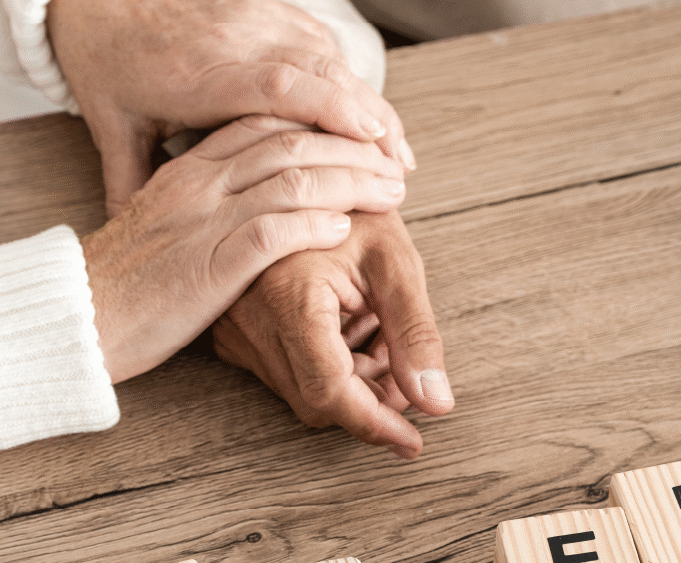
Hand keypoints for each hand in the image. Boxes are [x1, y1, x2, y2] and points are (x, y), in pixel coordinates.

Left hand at [47, 0, 412, 216]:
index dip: (330, 111)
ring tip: (398, 154)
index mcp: (199, 74)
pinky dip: (354, 84)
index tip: (371, 144)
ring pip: (333, 60)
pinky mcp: (271, 13)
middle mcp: (236, 40)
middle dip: (370, 120)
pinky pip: (325, 46)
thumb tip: (142, 241)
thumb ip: (132, 185)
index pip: (278, 86)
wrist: (100, 3)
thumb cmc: (111, 70)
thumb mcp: (114, 130)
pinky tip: (372, 121)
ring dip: (371, 107)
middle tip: (399, 169)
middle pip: (321, 72)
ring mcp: (258, 21)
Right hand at [82, 115, 406, 383]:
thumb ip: (215, 202)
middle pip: (291, 143)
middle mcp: (200, 184)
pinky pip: (274, 231)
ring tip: (389, 192)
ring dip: (351, 183)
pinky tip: (347, 229)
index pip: (266, 124)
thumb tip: (268, 200)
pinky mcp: (211, 265)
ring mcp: (204, 221)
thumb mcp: (172, 224)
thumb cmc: (131, 280)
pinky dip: (317, 225)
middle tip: (392, 163)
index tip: (361, 140)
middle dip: (351, 149)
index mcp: (190, 170)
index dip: (322, 128)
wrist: (80, 317)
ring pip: (293, 180)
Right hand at [212, 211, 453, 458]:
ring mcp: (233, 327)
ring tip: (380, 332)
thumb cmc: (354, 206)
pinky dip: (327, 366)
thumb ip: (417, 335)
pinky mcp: (229, 331)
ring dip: (351, 381)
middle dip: (370, 401)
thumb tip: (436, 403)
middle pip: (316, 401)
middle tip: (407, 369)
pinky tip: (351, 328)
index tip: (414, 442)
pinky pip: (283, 373)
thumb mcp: (397, 263)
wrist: (302, 170)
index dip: (376, 423)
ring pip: (301, 393)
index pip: (330, 391)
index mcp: (287, 295)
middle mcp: (247, 317)